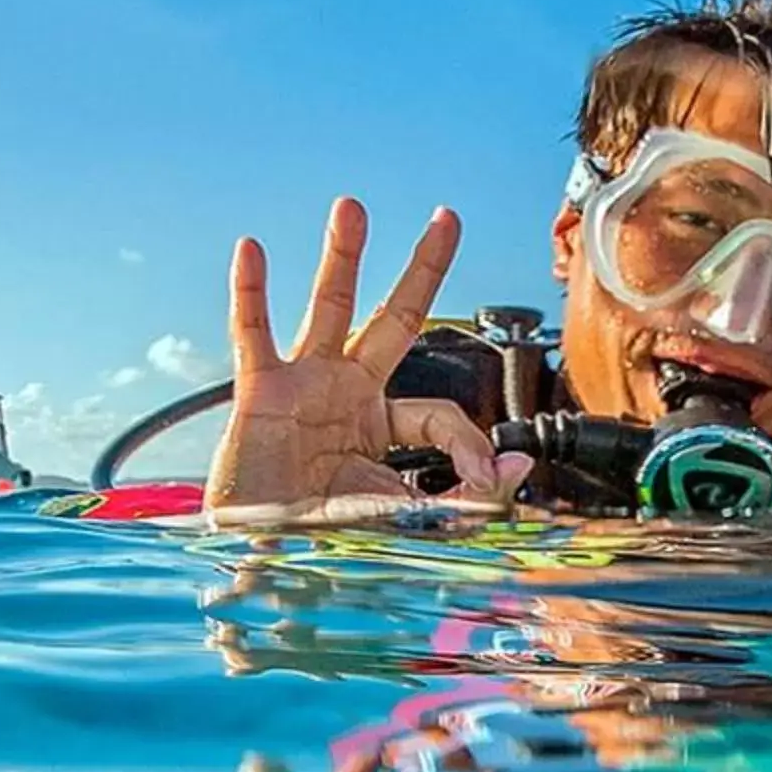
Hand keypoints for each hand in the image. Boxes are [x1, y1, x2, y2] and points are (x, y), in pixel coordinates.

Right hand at [207, 198, 534, 524]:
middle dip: (421, 269)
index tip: (483, 480)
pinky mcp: (260, 396)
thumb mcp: (410, 523)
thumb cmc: (327, 546)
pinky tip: (252, 250)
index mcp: (382, 425)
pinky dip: (251, 293)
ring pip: (329, 309)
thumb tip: (520, 464)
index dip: (470, 443)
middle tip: (447, 217)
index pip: (441, 413)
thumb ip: (467, 498)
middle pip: (392, 319)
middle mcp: (346, 394)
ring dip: (343, 258)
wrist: (263, 564)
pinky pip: (253, 335)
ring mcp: (303, 389)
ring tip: (353, 207)